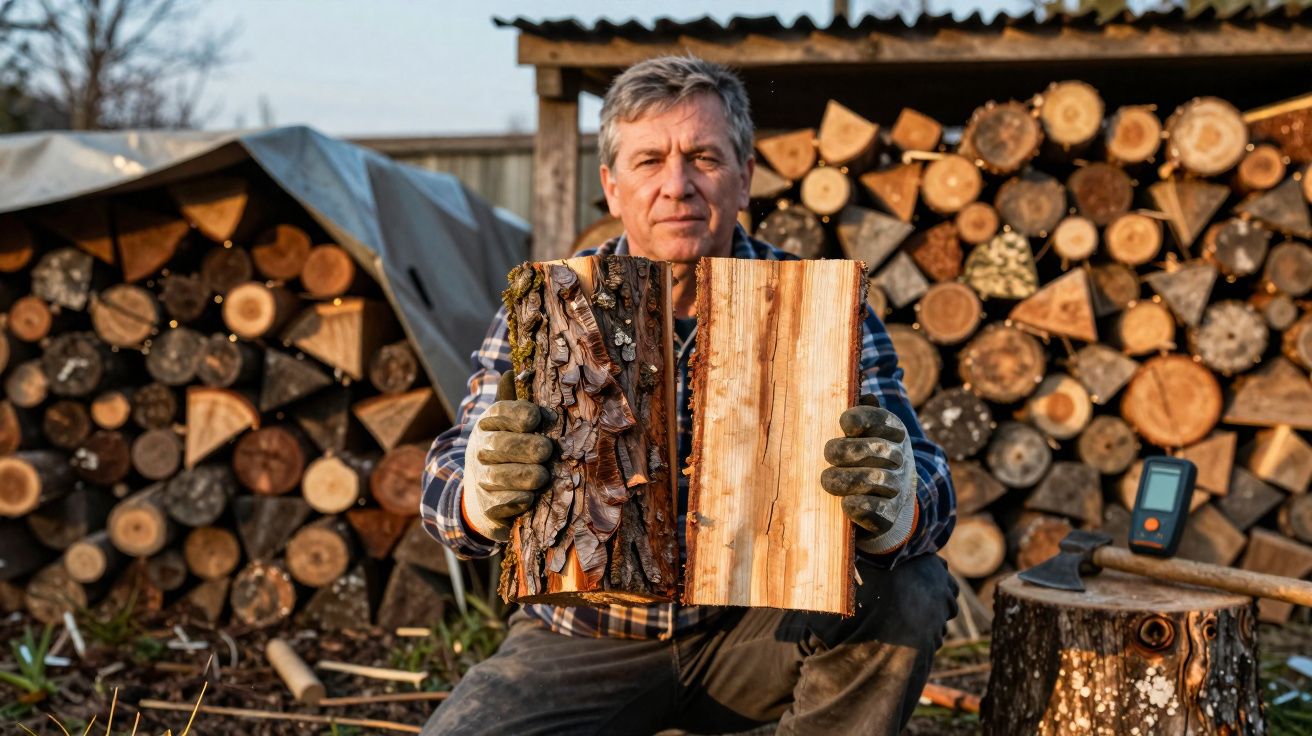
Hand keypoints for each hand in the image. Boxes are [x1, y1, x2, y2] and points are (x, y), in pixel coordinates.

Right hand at [461, 371, 552, 541]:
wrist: (482, 499)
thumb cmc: (505, 453)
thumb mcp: (505, 425)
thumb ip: (511, 401)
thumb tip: (511, 372)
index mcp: (488, 424)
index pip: (501, 411)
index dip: (522, 414)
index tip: (540, 419)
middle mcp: (479, 449)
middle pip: (502, 444)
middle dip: (529, 447)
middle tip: (546, 451)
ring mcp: (481, 479)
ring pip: (503, 475)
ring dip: (528, 476)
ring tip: (542, 476)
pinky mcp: (487, 507)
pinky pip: (504, 503)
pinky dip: (519, 500)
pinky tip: (530, 497)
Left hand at [820, 398, 917, 554]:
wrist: (884, 502)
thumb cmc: (863, 456)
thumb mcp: (863, 430)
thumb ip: (859, 411)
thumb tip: (862, 390)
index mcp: (892, 430)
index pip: (879, 418)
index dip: (859, 419)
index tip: (844, 425)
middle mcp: (899, 457)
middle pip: (873, 448)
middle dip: (844, 452)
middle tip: (830, 456)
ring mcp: (897, 487)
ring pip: (874, 479)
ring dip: (846, 480)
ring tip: (830, 480)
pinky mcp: (890, 515)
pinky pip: (875, 510)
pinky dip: (858, 507)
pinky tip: (847, 503)